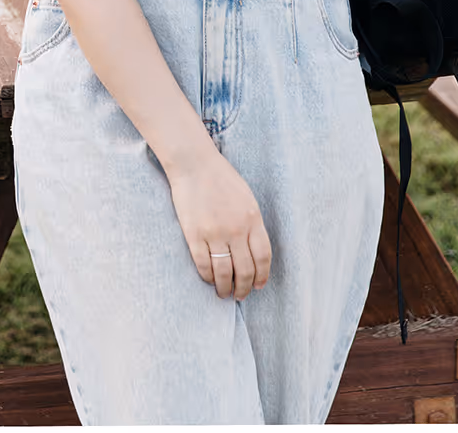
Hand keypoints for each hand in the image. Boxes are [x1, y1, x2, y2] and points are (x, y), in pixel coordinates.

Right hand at [168, 151, 271, 300]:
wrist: (194, 163)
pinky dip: (208, 277)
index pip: (263, 257)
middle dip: (244, 287)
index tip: (258, 286)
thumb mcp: (246, 198)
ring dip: (225, 288)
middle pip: (245, 269)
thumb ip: (252, 223)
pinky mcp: (195, 235)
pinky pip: (204, 265)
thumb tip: (253, 252)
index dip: (262, 276)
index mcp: (252, 218)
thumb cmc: (221, 177)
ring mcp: (215, 233)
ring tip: (223, 293)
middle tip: (240, 295)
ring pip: (224, 272)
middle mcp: (236, 229)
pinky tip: (209, 279)